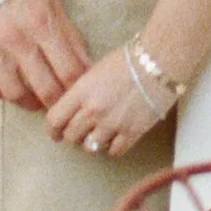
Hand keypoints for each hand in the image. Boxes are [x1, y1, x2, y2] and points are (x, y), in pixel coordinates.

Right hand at [0, 0, 90, 110]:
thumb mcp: (52, 6)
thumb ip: (70, 37)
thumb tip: (88, 69)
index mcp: (41, 22)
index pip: (68, 70)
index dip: (77, 89)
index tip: (78, 95)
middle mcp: (15, 37)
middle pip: (44, 88)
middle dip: (57, 103)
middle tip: (60, 105)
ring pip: (14, 93)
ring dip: (29, 103)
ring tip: (36, 101)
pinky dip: (0, 93)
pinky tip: (9, 88)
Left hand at [44, 47, 167, 161]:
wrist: (159, 63)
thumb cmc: (129, 60)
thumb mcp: (96, 70)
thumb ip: (82, 90)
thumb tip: (73, 106)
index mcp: (81, 92)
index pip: (55, 120)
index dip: (52, 129)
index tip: (55, 133)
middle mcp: (93, 111)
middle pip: (71, 136)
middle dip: (73, 136)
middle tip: (79, 132)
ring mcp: (112, 124)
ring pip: (90, 147)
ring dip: (92, 142)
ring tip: (99, 134)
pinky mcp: (132, 133)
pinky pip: (114, 151)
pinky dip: (112, 147)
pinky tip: (116, 138)